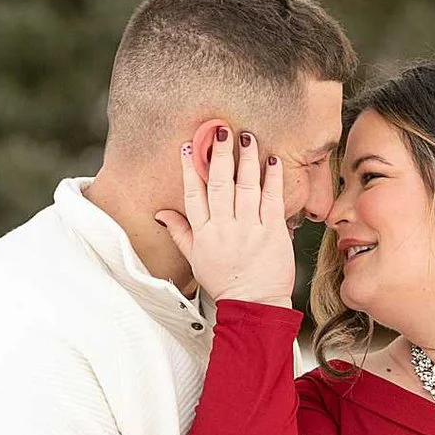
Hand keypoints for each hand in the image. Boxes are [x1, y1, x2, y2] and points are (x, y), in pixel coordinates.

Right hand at [151, 124, 294, 305]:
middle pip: (218, 185)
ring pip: (245, 187)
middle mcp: (224, 228)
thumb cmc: (225, 282)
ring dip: (246, 160)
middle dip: (219, 155)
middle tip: (220, 130)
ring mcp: (249, 229)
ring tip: (247, 138)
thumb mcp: (195, 259)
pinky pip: (272, 200)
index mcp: (204, 233)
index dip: (189, 169)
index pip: (193, 194)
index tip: (188, 147)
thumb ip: (180, 232)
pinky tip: (272, 161)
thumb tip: (161, 213)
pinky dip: (272, 179)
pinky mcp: (273, 232)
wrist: (254, 304)